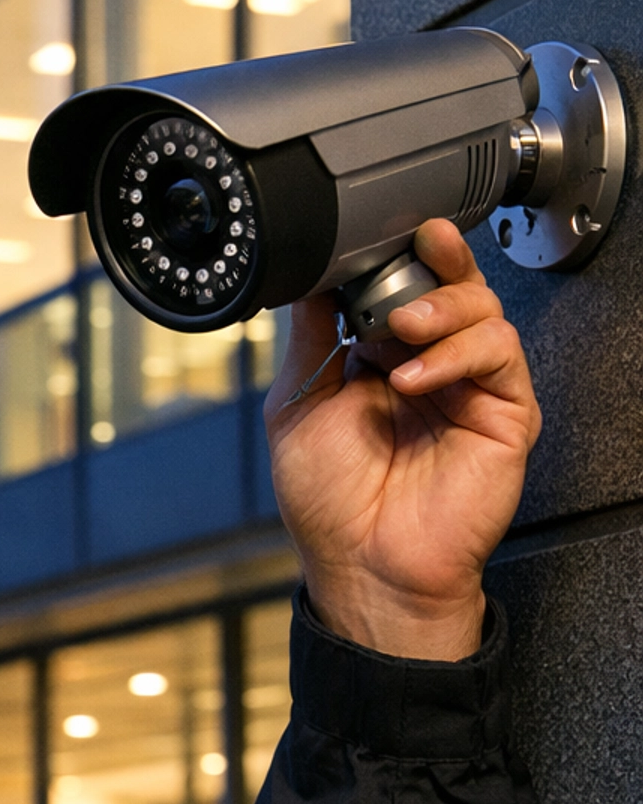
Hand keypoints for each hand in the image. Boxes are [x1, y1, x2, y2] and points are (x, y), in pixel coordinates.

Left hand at [263, 218, 540, 659]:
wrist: (362, 568)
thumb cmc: (330, 503)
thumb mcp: (298, 404)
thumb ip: (311, 338)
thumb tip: (312, 276)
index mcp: (385, 359)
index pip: (403, 285)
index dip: (394, 256)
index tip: (375, 235)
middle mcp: (432, 366)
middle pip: (451, 284)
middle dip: (427, 263)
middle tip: (401, 262)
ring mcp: (470, 388)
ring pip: (482, 309)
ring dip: (441, 305)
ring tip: (402, 325)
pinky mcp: (505, 413)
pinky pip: (499, 355)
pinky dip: (458, 353)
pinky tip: (415, 378)